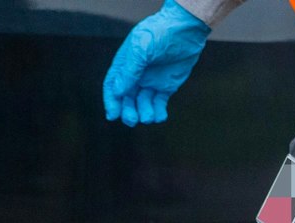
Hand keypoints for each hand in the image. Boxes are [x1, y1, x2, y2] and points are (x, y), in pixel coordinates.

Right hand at [103, 0, 210, 126]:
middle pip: (127, 99)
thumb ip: (130, 70)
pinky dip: (158, 112)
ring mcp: (150, 82)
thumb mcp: (140, 49)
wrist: (183, 31)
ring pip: (143, 104)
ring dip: (144, 113)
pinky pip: (159, 104)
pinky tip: (160, 117)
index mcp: (124, 65)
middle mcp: (135, 76)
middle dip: (128, 111)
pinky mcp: (166, 87)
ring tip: (148, 117)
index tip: (112, 115)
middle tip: (132, 120)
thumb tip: (119, 91)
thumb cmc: (158, 34)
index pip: (113, 86)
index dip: (111, 101)